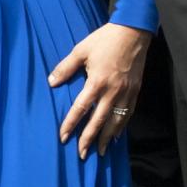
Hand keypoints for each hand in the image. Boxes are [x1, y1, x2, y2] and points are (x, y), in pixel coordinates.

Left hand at [49, 24, 150, 158]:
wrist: (133, 32)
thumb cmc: (105, 39)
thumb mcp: (81, 50)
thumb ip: (65, 67)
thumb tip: (51, 82)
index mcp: (97, 82)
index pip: (81, 109)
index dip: (71, 124)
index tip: (63, 138)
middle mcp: (112, 91)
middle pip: (99, 121)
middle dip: (89, 140)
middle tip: (82, 155)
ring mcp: (126, 93)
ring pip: (116, 122)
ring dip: (107, 138)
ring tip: (100, 152)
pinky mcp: (135, 91)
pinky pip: (128, 114)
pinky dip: (122, 127)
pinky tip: (116, 136)